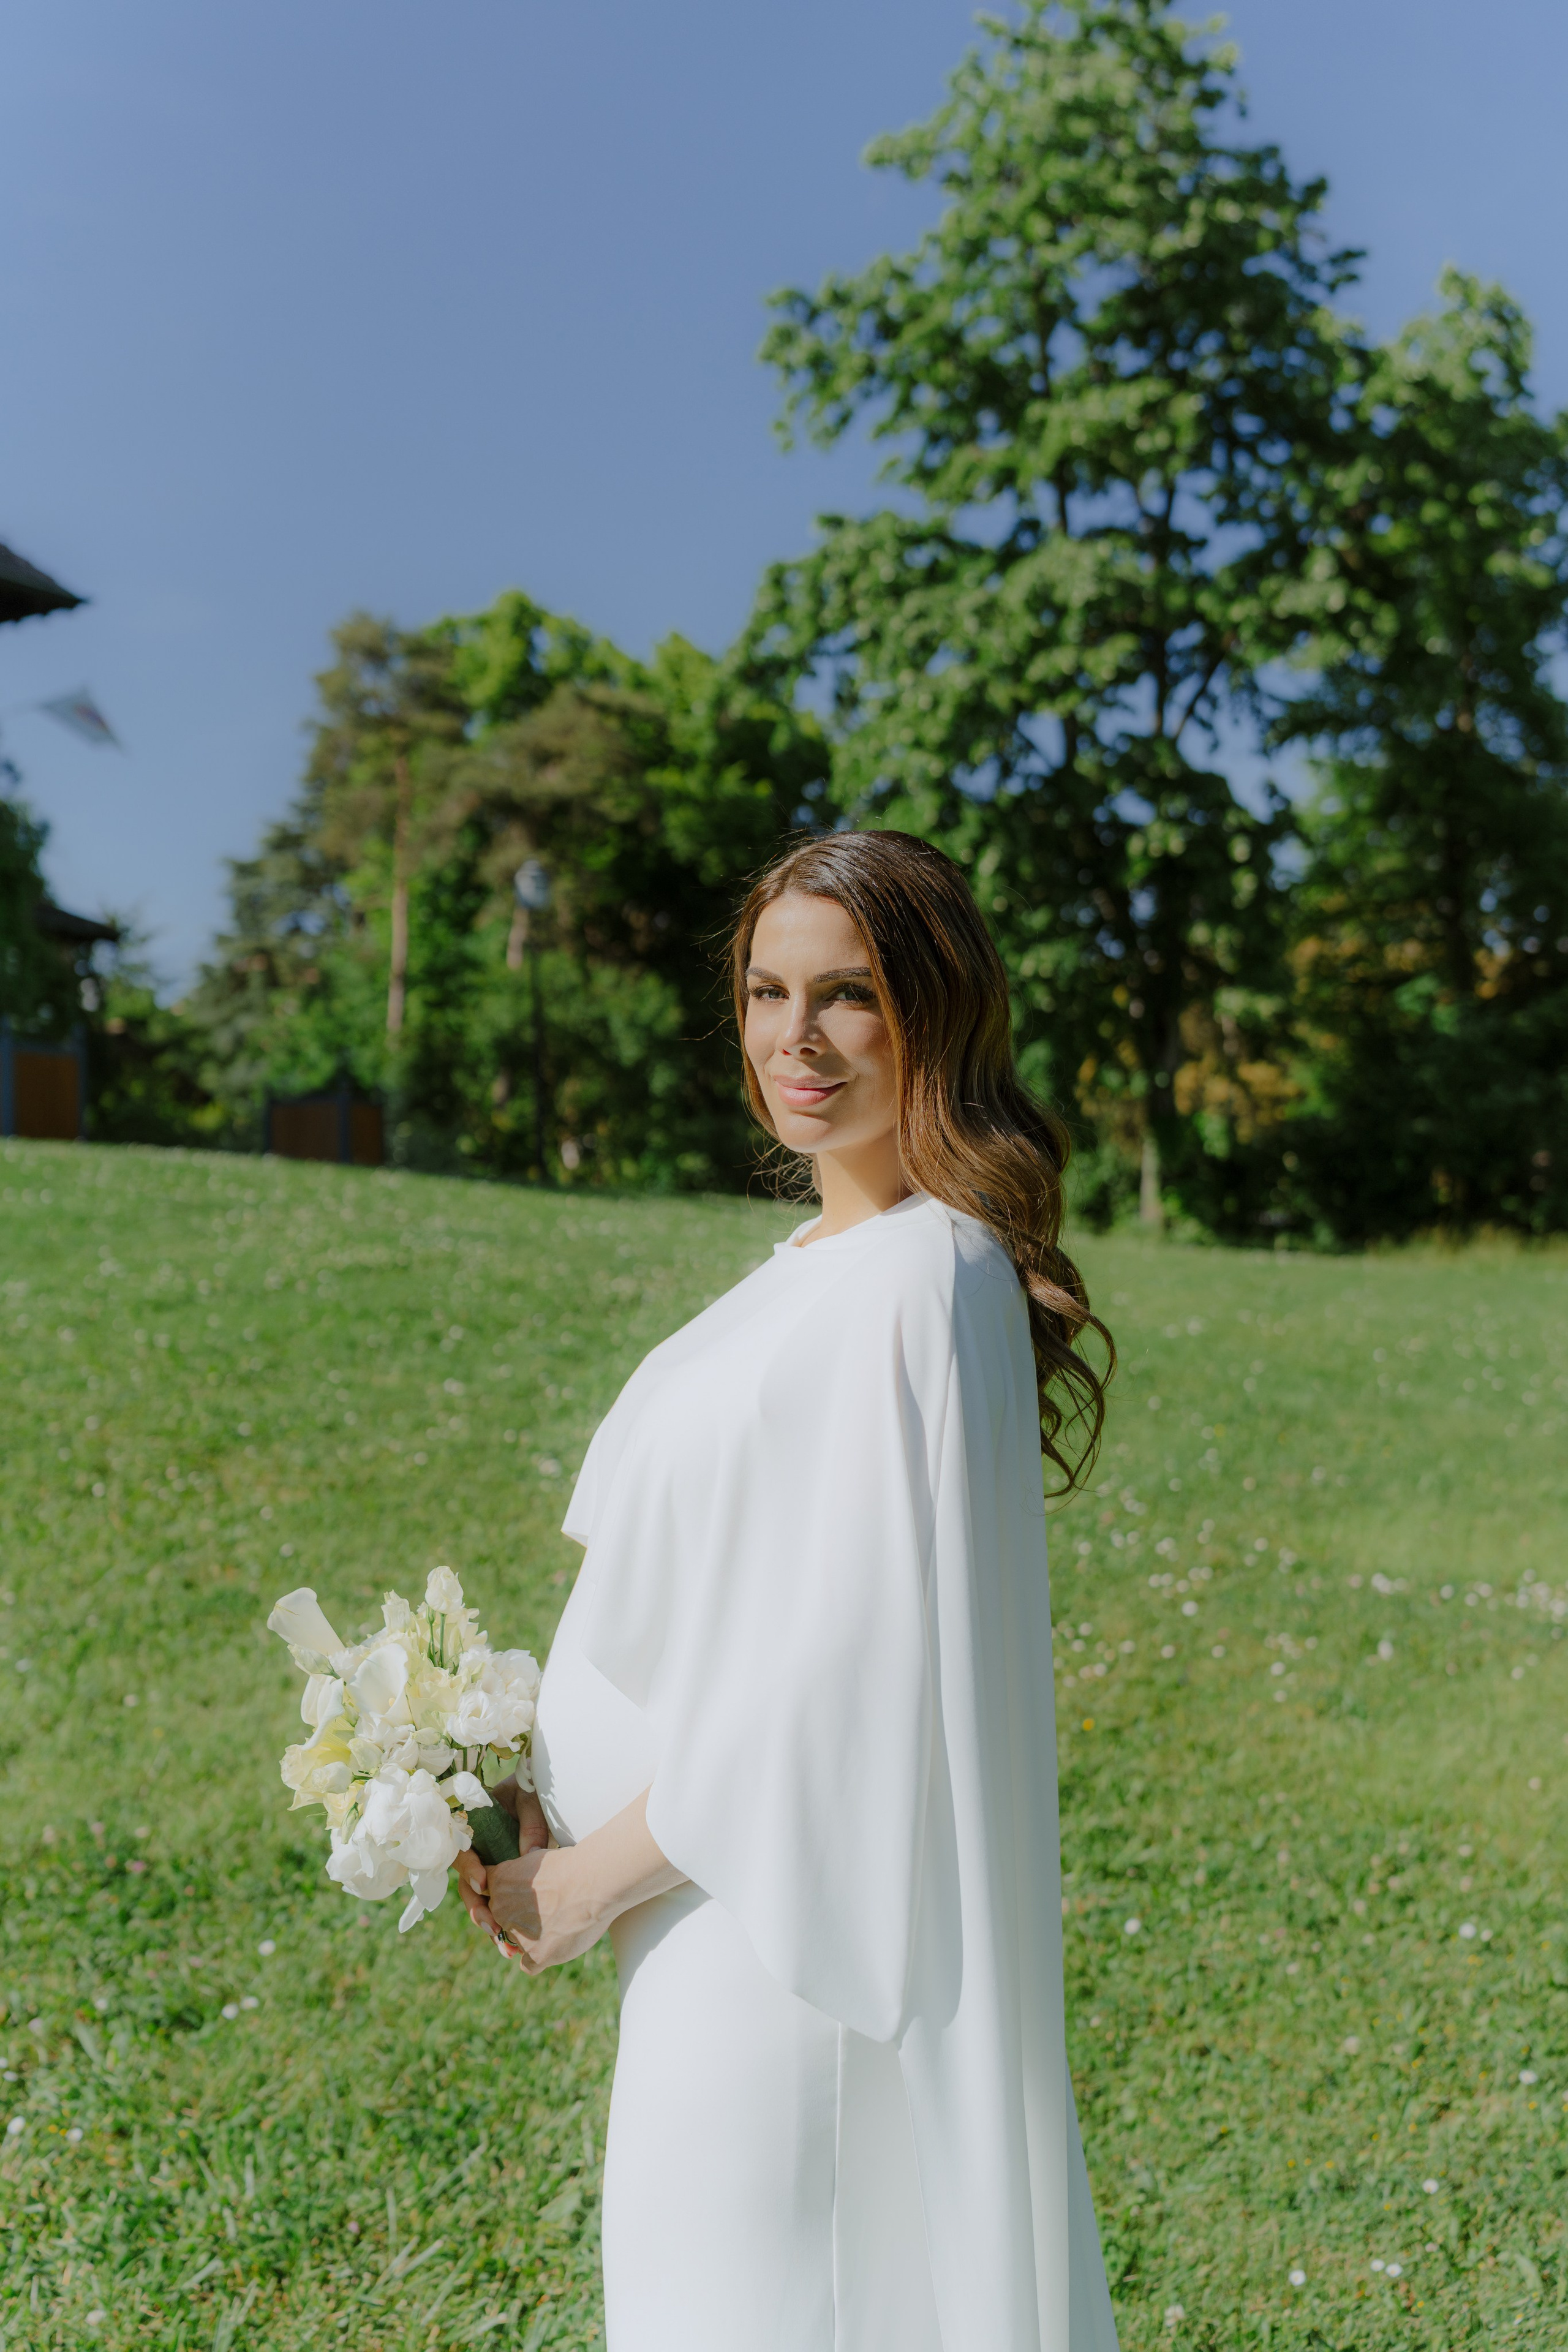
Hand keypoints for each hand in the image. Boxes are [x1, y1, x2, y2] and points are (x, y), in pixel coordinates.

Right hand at [454, 1777, 550, 1958]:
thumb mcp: (531, 1798)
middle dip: (478, 1909)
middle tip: (493, 1927)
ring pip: (482, 1901)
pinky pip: (500, 1905)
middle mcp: (478, 1851)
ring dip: (490, 1924)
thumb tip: (529, 1854)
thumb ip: (530, 1823)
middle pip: (467, 1885)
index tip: (484, 1884)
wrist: (547, 1789)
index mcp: (474, 1827)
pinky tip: (515, 1945)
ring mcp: (491, 1867)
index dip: (469, 1869)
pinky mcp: (506, 1881)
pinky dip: (505, 1924)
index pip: (461, 1851)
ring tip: (506, 1947)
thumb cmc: (534, 1786)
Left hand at [485, 1844, 611, 1973]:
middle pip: (503, 1920)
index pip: (488, 1894)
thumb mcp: (539, 1858)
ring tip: (558, 1923)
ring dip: (532, 1938)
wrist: (594, 1882)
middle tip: (546, 1910)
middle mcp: (501, 1910)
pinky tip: (554, 1946)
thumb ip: (523, 1869)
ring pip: (517, 1942)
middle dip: (520, 1917)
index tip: (523, 1896)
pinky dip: (540, 1958)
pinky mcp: (536, 1955)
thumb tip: (525, 1861)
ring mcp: (517, 1934)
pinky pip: (528, 1965)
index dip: (507, 1897)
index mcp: (499, 1881)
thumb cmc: (572, 1865)